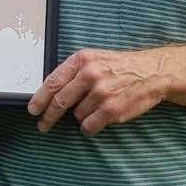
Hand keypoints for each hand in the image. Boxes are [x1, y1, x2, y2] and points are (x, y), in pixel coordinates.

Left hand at [27, 48, 170, 135]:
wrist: (152, 72)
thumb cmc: (120, 66)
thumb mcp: (94, 59)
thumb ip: (74, 72)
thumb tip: (51, 92)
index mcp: (82, 59)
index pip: (53, 81)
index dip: (40, 98)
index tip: (33, 109)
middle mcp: (90, 74)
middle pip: (60, 101)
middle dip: (48, 116)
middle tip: (43, 125)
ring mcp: (101, 92)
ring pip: (77, 114)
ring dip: (81, 116)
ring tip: (95, 107)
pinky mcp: (112, 109)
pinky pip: (89, 125)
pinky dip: (89, 127)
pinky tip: (96, 121)